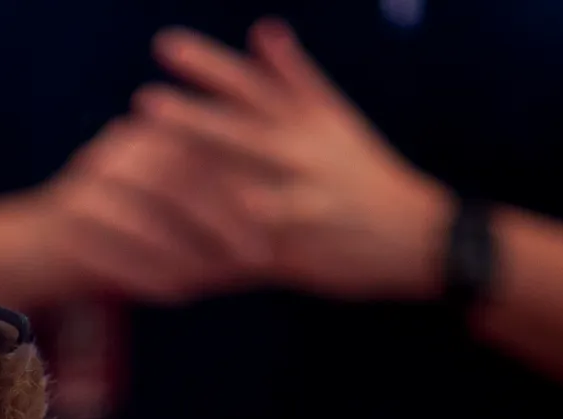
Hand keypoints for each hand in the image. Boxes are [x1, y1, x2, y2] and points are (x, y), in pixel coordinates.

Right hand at [22, 113, 269, 304]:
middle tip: (257, 257)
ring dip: (191, 251)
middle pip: (185, 180)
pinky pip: (122, 247)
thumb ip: (195, 212)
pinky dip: (153, 273)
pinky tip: (177, 295)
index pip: (205, 155)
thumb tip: (263, 235)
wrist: (18, 254)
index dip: (242, 192)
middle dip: (226, 221)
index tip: (275, 227)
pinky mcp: (68, 223)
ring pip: (155, 214)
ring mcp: (90, 185)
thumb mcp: (150, 215)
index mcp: (143, 137)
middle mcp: (117, 151)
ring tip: (216, 282)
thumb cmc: (99, 242)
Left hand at [136, 19, 452, 299]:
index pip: (250, 84)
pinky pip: (254, 240)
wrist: (419, 236)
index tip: (165, 46)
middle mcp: (303, 152)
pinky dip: (222, 236)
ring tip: (150, 168)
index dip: (208, 64)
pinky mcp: (301, 244)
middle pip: (240, 127)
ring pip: (243, 184)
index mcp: (307, 118)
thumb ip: (295, 77)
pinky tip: (184, 237)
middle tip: (143, 101)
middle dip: (191, 115)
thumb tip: (262, 29)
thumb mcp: (336, 119)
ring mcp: (302, 197)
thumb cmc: (367, 176)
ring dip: (195, 176)